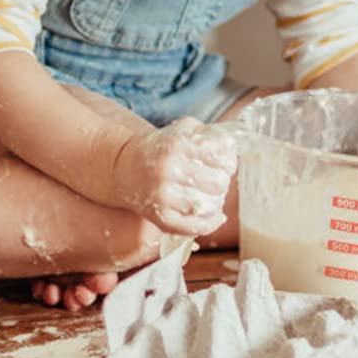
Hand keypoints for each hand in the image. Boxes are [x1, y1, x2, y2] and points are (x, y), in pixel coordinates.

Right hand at [108, 118, 237, 235]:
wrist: (125, 168)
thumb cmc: (160, 148)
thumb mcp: (181, 130)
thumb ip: (208, 133)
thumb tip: (232, 147)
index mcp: (178, 145)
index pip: (221, 155)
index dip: (229, 161)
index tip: (225, 163)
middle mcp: (169, 170)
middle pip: (219, 182)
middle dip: (223, 181)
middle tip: (216, 179)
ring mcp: (164, 196)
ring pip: (210, 205)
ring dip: (217, 201)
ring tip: (211, 195)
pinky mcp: (160, 217)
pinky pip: (195, 226)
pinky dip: (210, 223)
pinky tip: (214, 215)